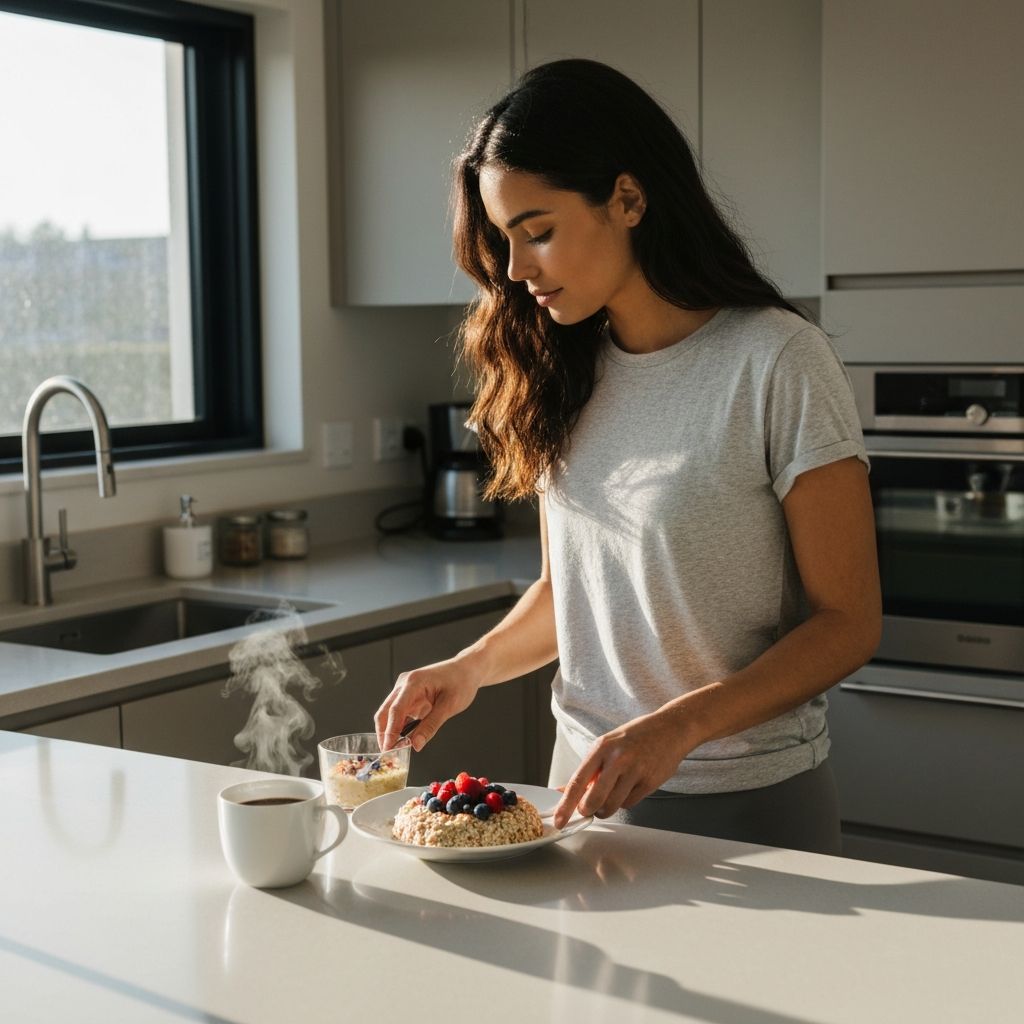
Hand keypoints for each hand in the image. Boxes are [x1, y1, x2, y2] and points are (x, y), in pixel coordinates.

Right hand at [375, 659, 479, 752]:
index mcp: (414, 682)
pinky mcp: (408, 696)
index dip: (390, 731)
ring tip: (396, 749)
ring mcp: (405, 689)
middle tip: (388, 753)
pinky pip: (399, 713)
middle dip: (384, 733)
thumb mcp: (450, 706)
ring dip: (390, 730)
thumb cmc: (461, 682)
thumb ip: (431, 725)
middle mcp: (405, 684)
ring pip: (389, 713)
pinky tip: (403, 739)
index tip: (388, 748)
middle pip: (385, 711)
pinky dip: (399, 726)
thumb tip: (416, 744)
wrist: (466, 670)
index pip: (396, 709)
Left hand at [551, 709, 691, 828]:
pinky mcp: (649, 782)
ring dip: (606, 808)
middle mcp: (618, 759)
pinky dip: (624, 802)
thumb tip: (564, 791)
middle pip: (595, 799)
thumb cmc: (636, 737)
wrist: (670, 729)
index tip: (559, 819)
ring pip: (612, 806)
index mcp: (602, 747)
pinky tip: (628, 787)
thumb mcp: (607, 745)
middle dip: (588, 810)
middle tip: (587, 809)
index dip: (566, 804)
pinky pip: (629, 804)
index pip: (578, 781)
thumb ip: (588, 770)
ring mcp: (635, 771)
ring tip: (610, 795)